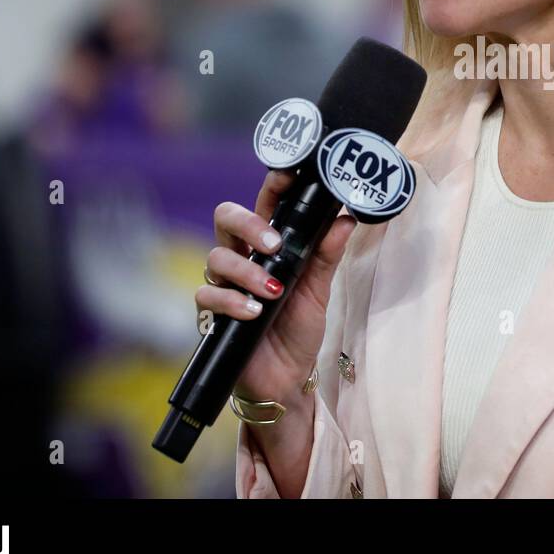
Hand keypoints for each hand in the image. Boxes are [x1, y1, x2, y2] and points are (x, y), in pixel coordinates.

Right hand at [196, 169, 356, 405]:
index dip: (271, 186)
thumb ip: (327, 255)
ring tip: (272, 291)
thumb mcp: (319, 291)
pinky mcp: (212, 314)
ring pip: (216, 257)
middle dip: (247, 224)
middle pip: (226, 219)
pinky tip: (253, 313)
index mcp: (268, 246)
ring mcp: (225, 285)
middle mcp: (243, 259)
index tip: (286, 175)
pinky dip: (233, 302)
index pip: (263, 204)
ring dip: (246, 272)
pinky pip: (208, 296)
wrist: (285, 379)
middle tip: (272, 244)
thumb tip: (346, 219)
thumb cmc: (298, 329)